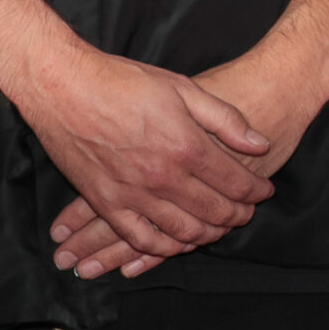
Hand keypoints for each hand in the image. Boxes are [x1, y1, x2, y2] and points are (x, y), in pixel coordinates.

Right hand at [51, 45, 328, 278]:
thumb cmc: (124, 81)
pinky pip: (140, 239)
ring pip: (183, 231)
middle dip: (238, 215)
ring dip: (207, 235)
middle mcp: (163, 177)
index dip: (255, 190)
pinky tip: (176, 243)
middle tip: (247, 213)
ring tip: (219, 228)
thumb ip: (225, 119)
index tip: (264, 191)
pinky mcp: (106, 203)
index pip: (234, 181)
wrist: (64, 87)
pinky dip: (163, 248)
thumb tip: (260, 144)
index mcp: (186, 146)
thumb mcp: (183, 88)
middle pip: (214, 211)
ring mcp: (134, 194)